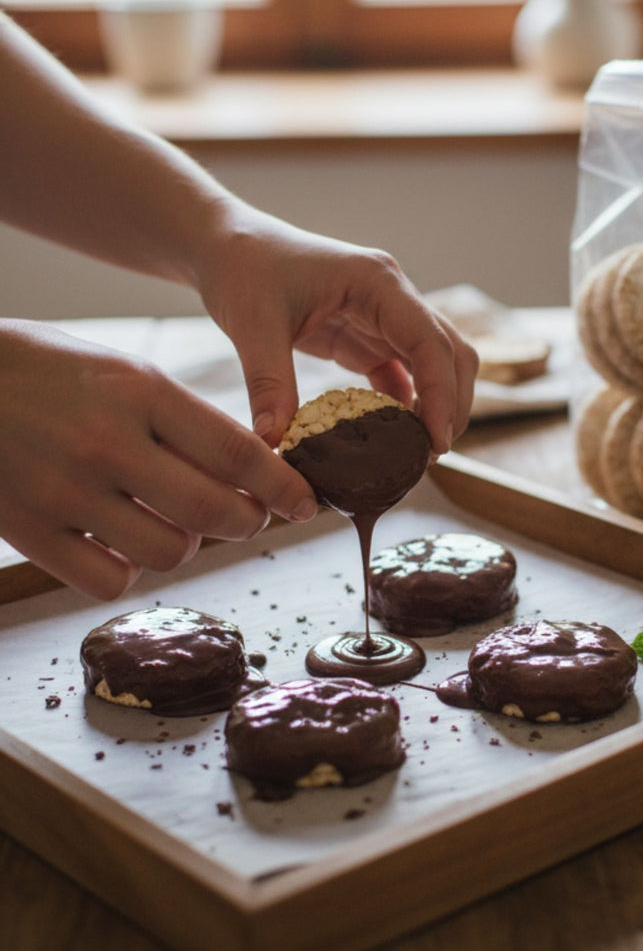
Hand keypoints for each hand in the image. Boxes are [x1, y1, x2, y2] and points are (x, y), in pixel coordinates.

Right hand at [0, 321, 317, 598]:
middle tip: (247, 517)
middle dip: (248, 522)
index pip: (237, 452)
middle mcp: (107, 442)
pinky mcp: (25, 528)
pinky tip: (120, 544)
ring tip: (172, 523)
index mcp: (140, 391)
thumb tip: (252, 470)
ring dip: (187, 545)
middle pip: (215, 511)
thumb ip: (184, 420)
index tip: (306, 505)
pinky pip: (110, 580)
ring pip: (170, 553)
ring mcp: (63, 490)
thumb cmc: (49, 372)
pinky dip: (128, 570)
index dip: (282, 486)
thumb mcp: (124, 371)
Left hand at [196, 210, 477, 453]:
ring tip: (421, 454)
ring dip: (436, 406)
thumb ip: (269, 383)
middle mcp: (393, 297)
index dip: (441, 393)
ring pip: (436, 365)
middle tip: (434, 455)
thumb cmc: (241, 269)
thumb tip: (274, 443)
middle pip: (450, 353)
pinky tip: (395, 440)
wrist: (224, 246)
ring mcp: (385, 318)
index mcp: (377, 283)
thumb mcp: (251, 324)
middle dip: (452, 404)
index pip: (430, 342)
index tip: (436, 441)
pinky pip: (405, 375)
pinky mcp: (370, 338)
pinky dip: (408, 407)